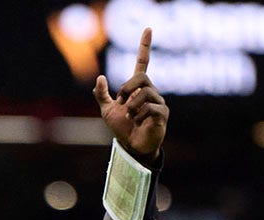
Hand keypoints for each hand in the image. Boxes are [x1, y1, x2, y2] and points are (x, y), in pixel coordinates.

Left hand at [93, 28, 167, 164]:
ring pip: (145, 93)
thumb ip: (102, 95)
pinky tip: (137, 121)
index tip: (148, 28)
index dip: (144, 46)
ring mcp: (159, 102)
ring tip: (129, 116)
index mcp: (138, 88)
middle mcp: (151, 91)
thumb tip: (100, 77)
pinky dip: (138, 115)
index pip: (142, 63)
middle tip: (121, 102)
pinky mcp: (163, 114)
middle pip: (141, 77)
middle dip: (127, 88)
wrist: (131, 146)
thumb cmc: (123, 128)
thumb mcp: (107, 110)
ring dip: (131, 106)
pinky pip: (150, 107)